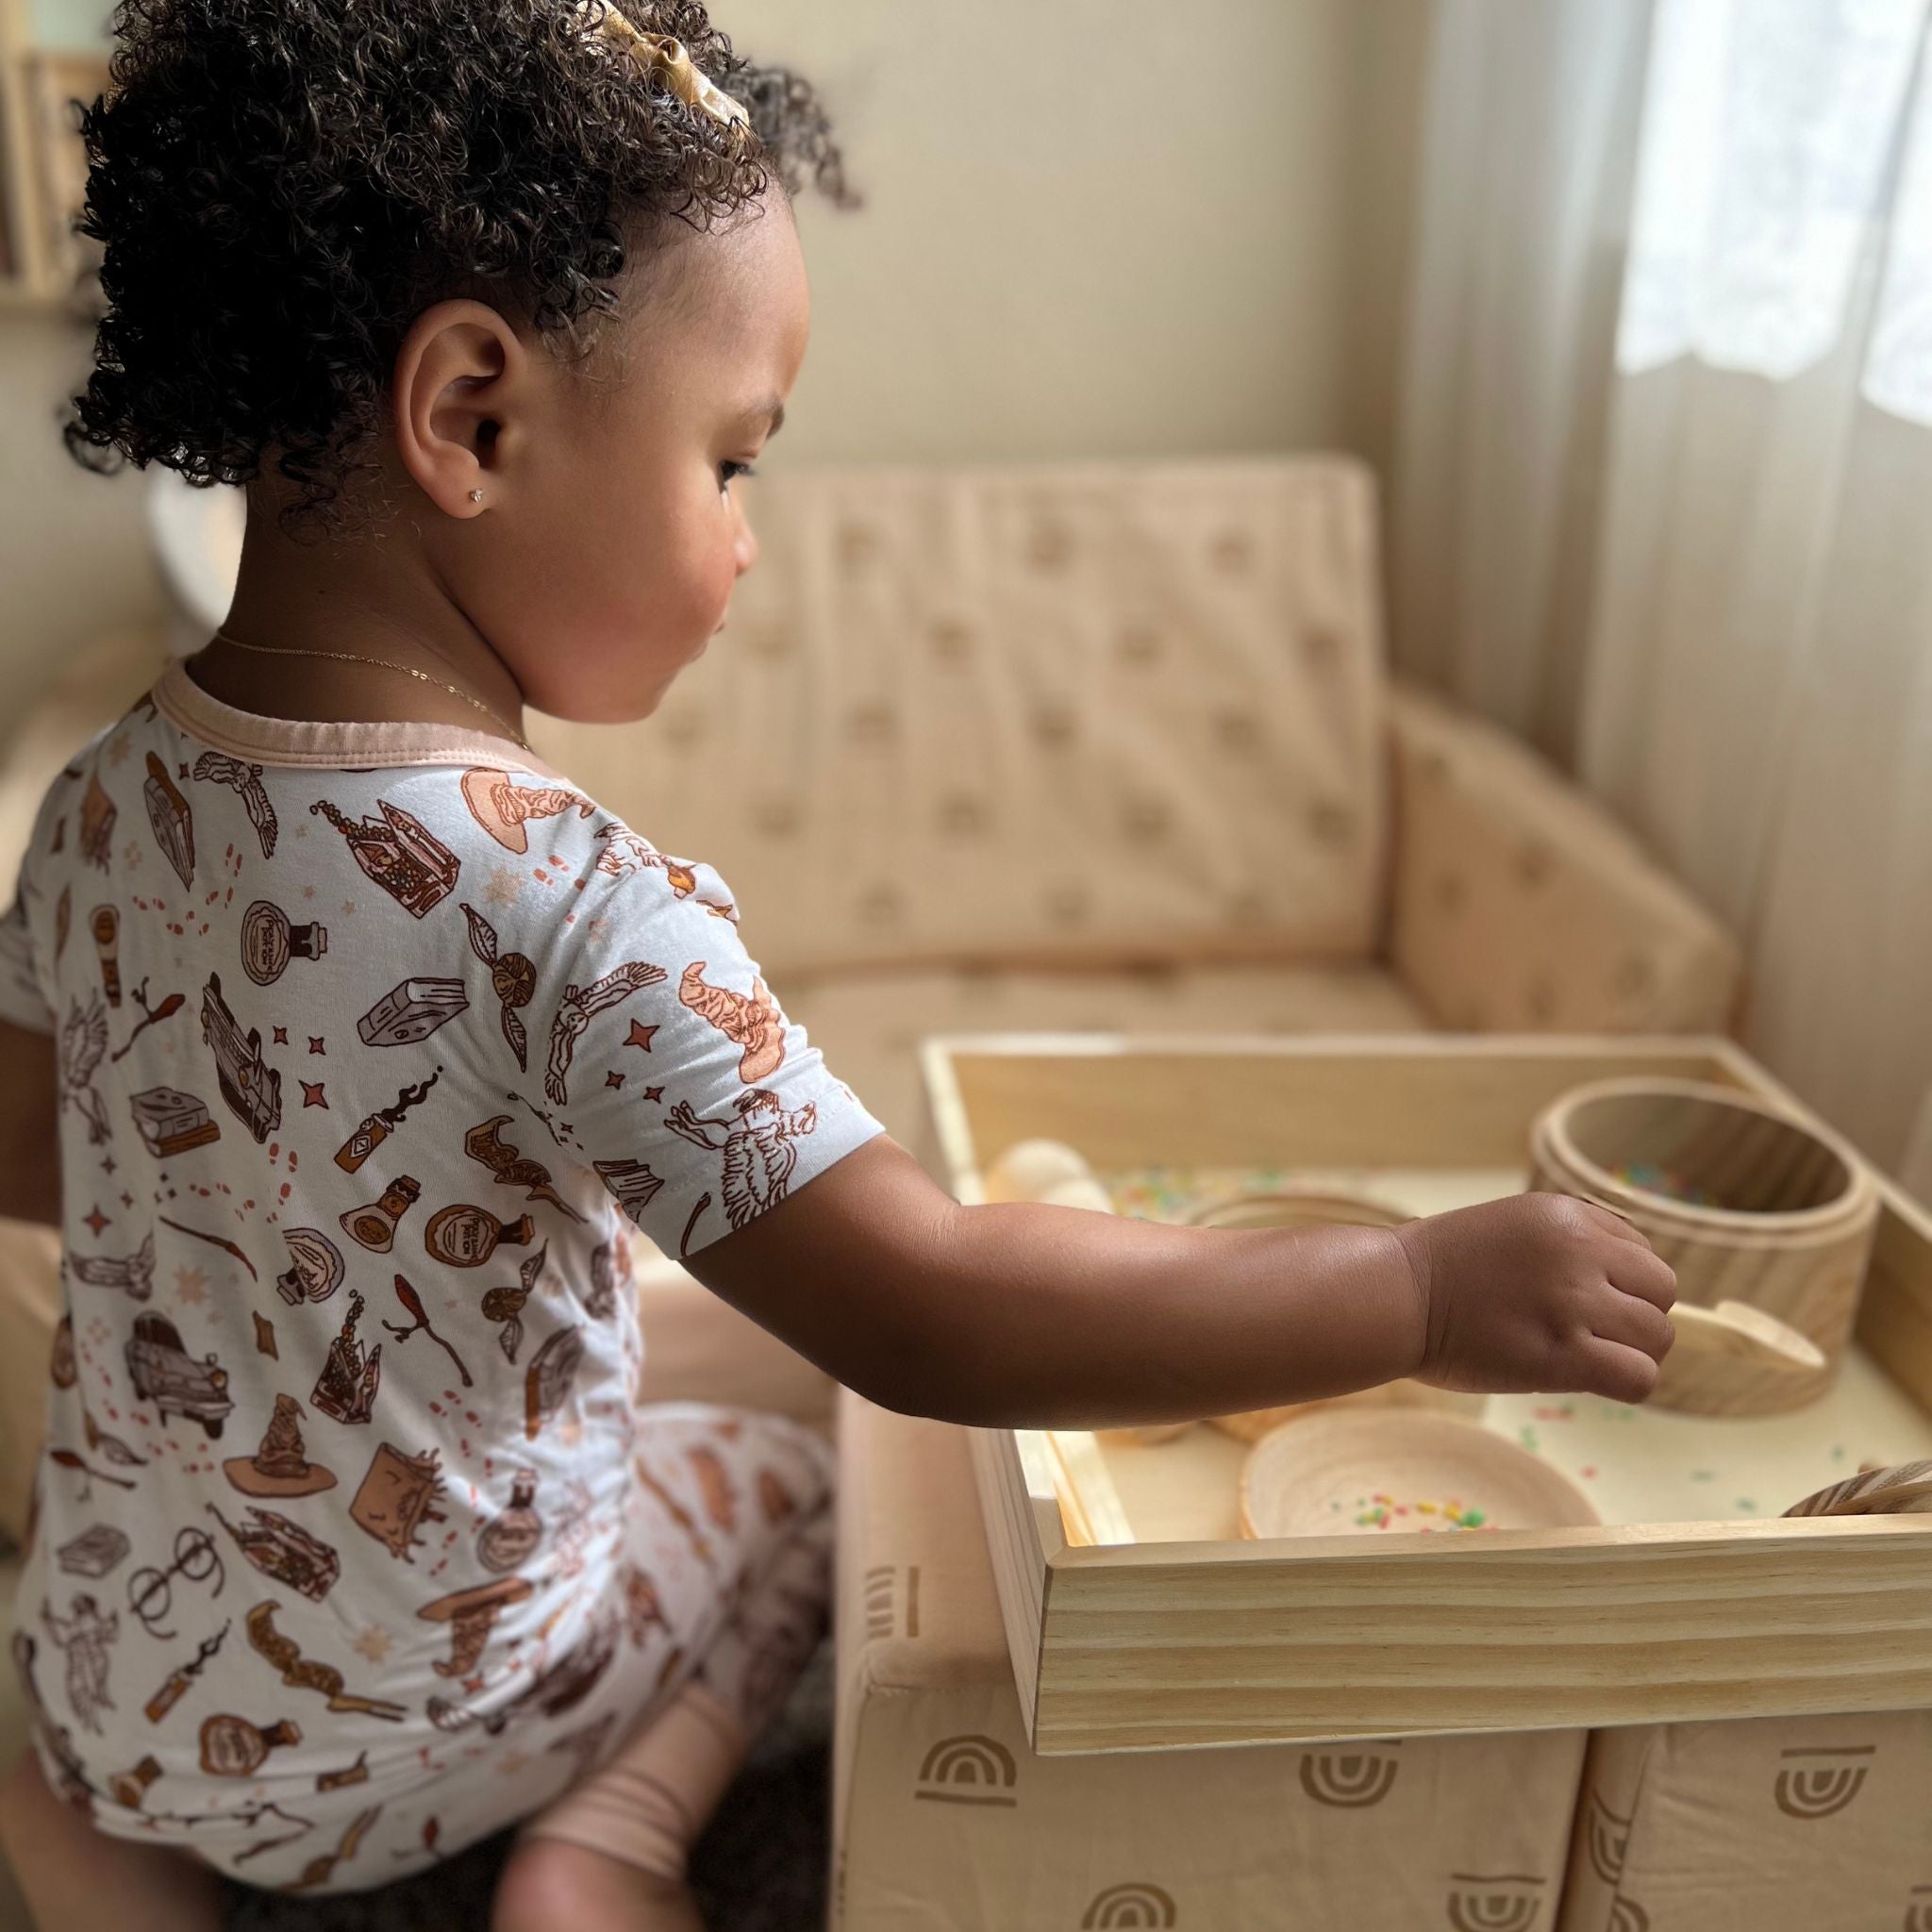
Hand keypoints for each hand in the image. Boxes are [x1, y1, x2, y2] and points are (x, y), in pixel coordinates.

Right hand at [1394, 1192, 1676, 1402]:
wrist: (1394, 1294)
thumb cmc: (1441, 1267)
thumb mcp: (1512, 1224)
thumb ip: (1567, 1242)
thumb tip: (1622, 1283)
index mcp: (1567, 1216)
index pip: (1641, 1251)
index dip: (1622, 1282)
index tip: (1588, 1300)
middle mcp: (1578, 1252)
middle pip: (1660, 1291)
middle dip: (1636, 1315)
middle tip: (1594, 1333)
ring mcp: (1572, 1303)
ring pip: (1657, 1336)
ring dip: (1632, 1352)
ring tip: (1592, 1358)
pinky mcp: (1563, 1355)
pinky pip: (1638, 1377)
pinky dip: (1628, 1384)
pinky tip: (1595, 1380)